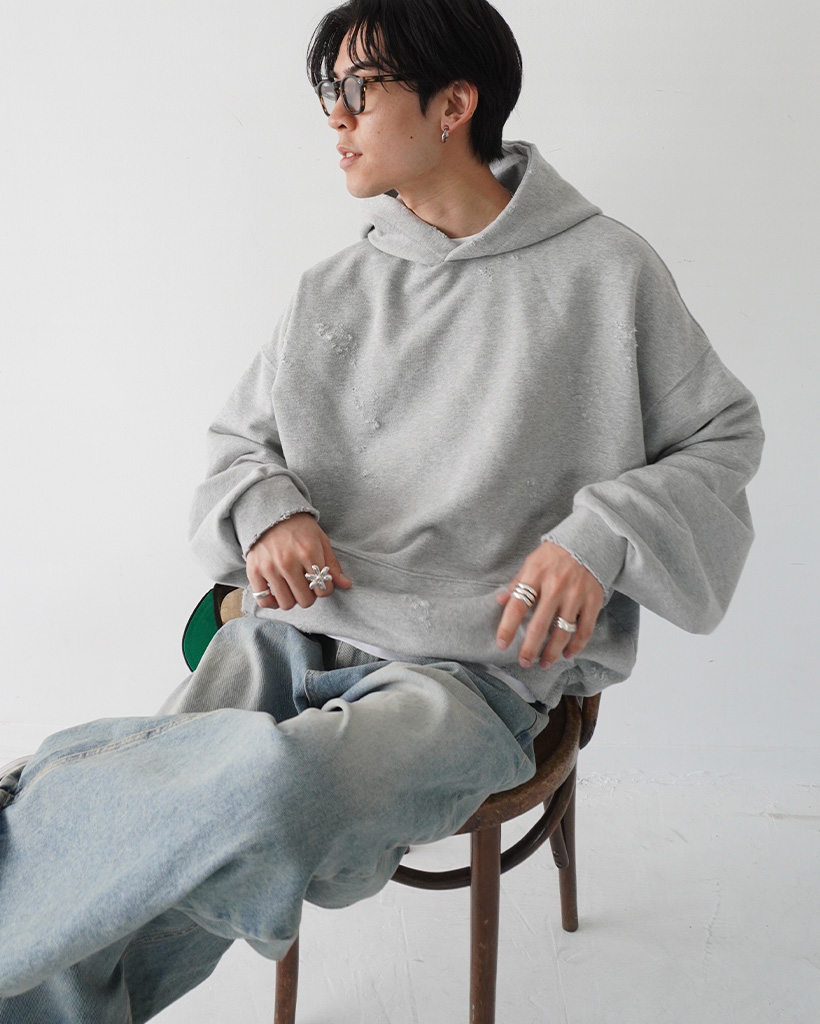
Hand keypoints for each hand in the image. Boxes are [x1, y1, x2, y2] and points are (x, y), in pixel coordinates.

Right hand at [245, 512, 351, 610]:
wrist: (271, 513)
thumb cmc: (299, 528)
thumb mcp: (321, 541)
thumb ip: (333, 565)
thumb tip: (346, 585)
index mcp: (308, 553)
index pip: (323, 589)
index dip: (325, 589)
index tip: (321, 582)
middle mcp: (288, 562)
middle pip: (305, 600)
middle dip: (309, 596)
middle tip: (307, 587)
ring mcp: (269, 568)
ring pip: (286, 603)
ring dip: (292, 600)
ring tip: (293, 588)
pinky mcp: (254, 571)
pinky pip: (263, 600)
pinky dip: (272, 602)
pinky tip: (277, 594)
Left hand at [496, 540, 603, 668]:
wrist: (591, 540)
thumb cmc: (556, 554)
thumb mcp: (532, 562)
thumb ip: (517, 583)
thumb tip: (500, 601)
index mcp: (536, 575)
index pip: (517, 606)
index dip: (507, 628)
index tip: (501, 644)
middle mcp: (556, 586)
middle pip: (539, 625)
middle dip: (530, 648)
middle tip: (523, 662)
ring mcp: (576, 595)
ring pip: (563, 632)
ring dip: (552, 652)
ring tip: (544, 663)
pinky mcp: (593, 601)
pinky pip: (585, 629)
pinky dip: (576, 645)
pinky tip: (567, 654)